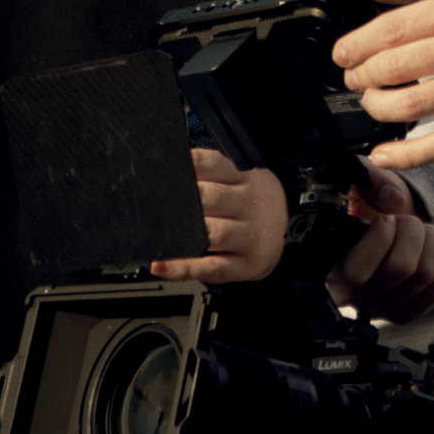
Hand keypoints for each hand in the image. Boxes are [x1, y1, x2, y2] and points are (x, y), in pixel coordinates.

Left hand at [148, 148, 288, 283]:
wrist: (283, 226)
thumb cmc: (247, 201)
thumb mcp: (238, 177)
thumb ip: (207, 171)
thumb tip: (163, 170)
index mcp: (243, 176)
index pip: (209, 164)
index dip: (183, 167)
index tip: (157, 173)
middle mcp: (249, 203)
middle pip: (210, 198)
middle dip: (180, 201)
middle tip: (149, 205)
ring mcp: (249, 236)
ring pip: (213, 233)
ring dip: (183, 233)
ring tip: (155, 233)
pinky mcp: (245, 264)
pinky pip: (211, 268)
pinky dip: (183, 268)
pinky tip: (160, 266)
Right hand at [326, 163, 433, 322]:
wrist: (383, 227)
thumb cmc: (365, 207)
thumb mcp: (358, 183)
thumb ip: (367, 180)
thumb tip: (392, 200)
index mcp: (329, 269)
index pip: (357, 272)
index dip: (381, 235)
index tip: (384, 219)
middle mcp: (353, 297)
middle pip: (401, 269)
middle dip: (411, 230)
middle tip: (404, 219)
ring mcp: (382, 309)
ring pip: (425, 275)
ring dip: (431, 239)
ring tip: (419, 228)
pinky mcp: (410, 310)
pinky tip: (433, 242)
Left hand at [334, 0, 433, 169]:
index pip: (392, 28)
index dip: (357, 45)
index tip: (343, 54)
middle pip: (396, 66)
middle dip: (362, 76)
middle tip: (355, 78)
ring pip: (413, 105)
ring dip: (378, 108)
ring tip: (372, 103)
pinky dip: (408, 154)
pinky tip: (383, 154)